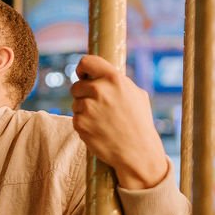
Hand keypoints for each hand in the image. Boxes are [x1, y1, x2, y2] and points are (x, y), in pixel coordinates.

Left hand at [70, 54, 168, 189]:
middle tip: (97, 106)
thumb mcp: (136, 94)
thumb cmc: (140, 123)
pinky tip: (98, 129)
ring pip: (75, 103)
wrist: (138, 151)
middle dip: (83, 94)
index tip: (83, 76)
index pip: (87, 62)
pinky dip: (83, 123)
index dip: (82, 69)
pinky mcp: (80, 123)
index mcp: (114, 79)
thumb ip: (117, 82)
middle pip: (77, 86)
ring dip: (84, 110)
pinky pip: (75, 118)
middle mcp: (99, 90)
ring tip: (102, 120)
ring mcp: (87, 107)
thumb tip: (101, 74)